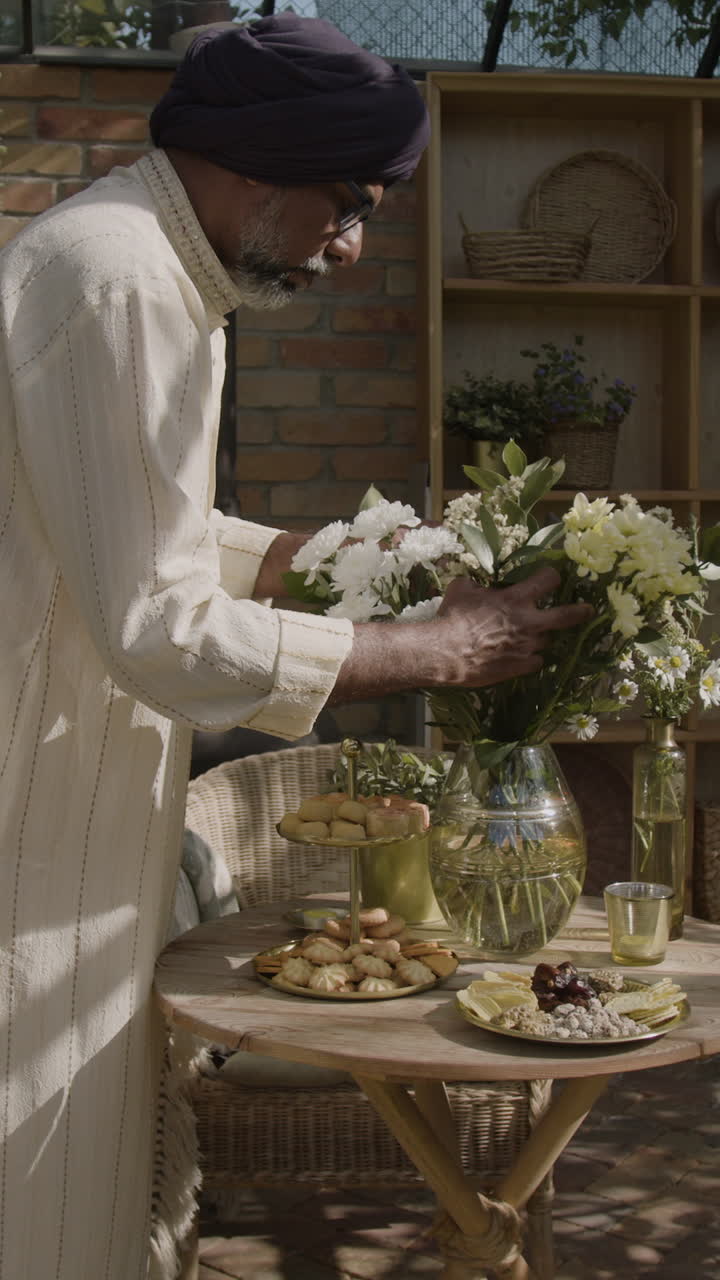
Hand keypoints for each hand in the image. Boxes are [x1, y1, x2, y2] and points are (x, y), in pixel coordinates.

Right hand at [434, 565, 593, 687]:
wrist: (446, 652)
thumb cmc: (453, 617)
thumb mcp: (462, 589)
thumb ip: (477, 584)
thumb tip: (478, 583)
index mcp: (516, 598)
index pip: (548, 580)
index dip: (551, 576)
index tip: (552, 577)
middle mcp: (528, 621)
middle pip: (566, 615)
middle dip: (581, 611)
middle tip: (589, 610)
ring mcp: (528, 646)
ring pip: (547, 640)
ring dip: (540, 637)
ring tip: (527, 637)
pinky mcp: (521, 666)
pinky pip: (536, 661)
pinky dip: (530, 658)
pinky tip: (520, 656)